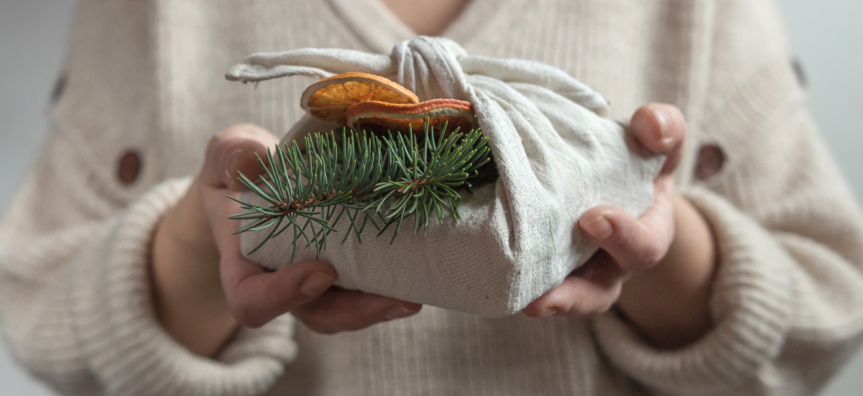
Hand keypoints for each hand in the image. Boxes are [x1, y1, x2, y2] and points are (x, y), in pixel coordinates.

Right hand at [151, 124, 420, 356]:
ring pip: (348, 308)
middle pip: (316, 314)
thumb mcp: (228, 153)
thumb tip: (251, 163)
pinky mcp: (348, 265)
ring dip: (382, 305)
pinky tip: (423, 268)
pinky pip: (368, 285)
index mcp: (245, 262)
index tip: (321, 271)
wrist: (264, 174)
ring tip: (415, 293)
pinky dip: (393, 281)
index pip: (252, 299)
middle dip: (355, 312)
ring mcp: (318, 277)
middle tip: (395, 298)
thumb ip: (231, 155)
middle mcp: (283, 279)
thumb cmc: (241, 168)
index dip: (284, 296)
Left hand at [522, 104, 716, 348]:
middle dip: (575, 293)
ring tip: (521, 305)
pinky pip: (529, 286)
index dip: (623, 237)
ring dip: (542, 303)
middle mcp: (610, 263)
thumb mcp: (656, 138)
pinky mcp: (540, 268)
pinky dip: (512, 283)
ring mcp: (574, 271)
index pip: (645, 247)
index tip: (593, 218)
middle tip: (548, 290)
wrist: (606, 171)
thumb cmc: (635, 157)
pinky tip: (489, 276)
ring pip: (561, 301)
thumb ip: (663, 127)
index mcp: (645, 233)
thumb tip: (651, 128)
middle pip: (597, 293)